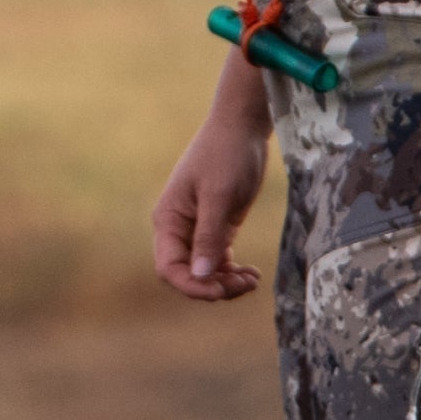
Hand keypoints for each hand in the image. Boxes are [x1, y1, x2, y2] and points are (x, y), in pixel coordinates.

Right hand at [150, 101, 269, 301]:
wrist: (241, 128)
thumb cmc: (225, 154)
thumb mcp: (218, 195)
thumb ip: (208, 236)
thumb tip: (200, 275)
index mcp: (168, 220)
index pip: (169, 267)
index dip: (191, 285)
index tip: (218, 291)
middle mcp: (178, 229)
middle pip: (187, 274)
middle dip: (212, 286)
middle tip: (245, 284)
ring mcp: (197, 229)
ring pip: (204, 271)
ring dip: (226, 282)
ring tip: (252, 280)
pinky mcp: (217, 227)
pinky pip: (218, 260)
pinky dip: (232, 271)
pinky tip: (252, 273)